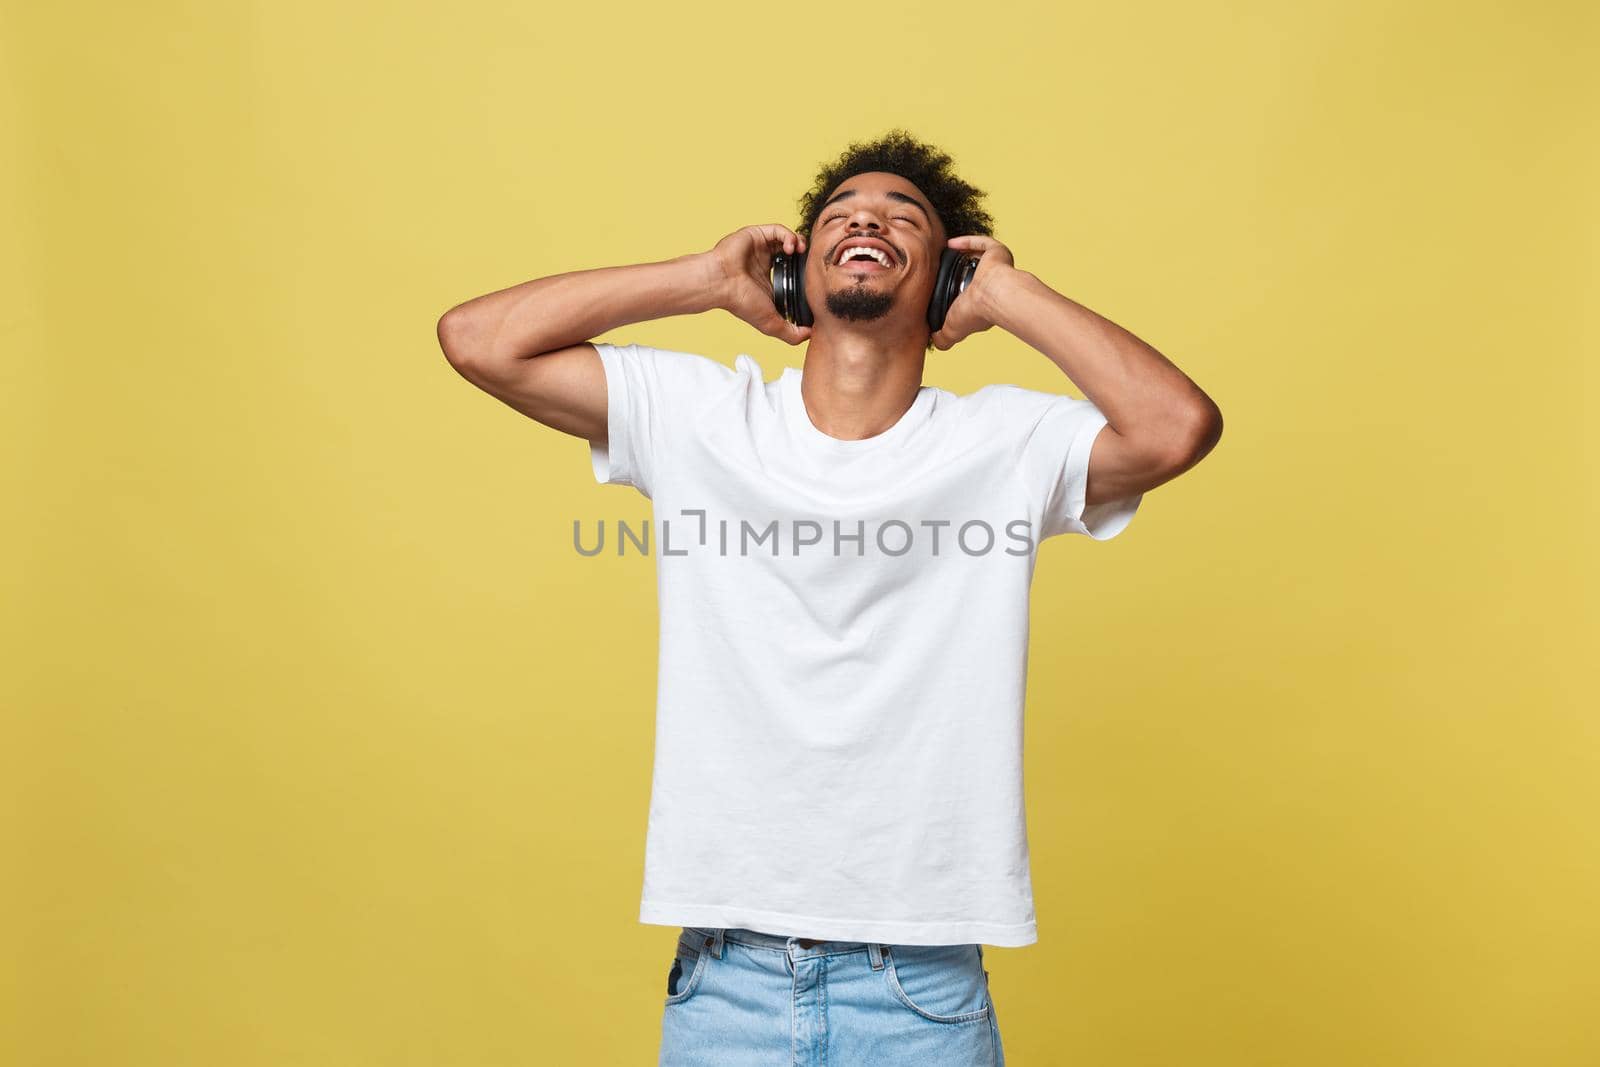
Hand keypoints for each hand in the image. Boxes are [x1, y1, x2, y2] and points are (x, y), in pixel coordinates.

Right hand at [703, 224, 814, 345]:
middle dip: (805, 256)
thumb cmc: (740, 302)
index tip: (815, 279)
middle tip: (811, 263)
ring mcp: (761, 248)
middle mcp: (765, 262)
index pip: (793, 273)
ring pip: (788, 239)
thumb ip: (791, 333)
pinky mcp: (758, 234)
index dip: (806, 275)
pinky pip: (779, 229)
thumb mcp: (771, 323)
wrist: (721, 283)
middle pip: (793, 253)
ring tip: (801, 252)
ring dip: (799, 243)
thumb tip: (811, 335)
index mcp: (769, 280)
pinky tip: (791, 247)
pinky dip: (789, 236)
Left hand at [929, 235, 1018, 350]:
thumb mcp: (952, 330)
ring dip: (961, 255)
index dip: (951, 292)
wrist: (992, 295)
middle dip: (955, 272)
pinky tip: (950, 244)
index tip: (937, 289)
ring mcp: (994, 268)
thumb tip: (932, 340)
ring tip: (941, 254)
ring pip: (977, 258)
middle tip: (935, 268)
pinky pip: (982, 243)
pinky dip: (967, 242)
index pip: (966, 296)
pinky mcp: (997, 253)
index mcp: (981, 303)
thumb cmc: (974, 312)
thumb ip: (942, 338)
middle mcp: (989, 285)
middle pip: (970, 276)